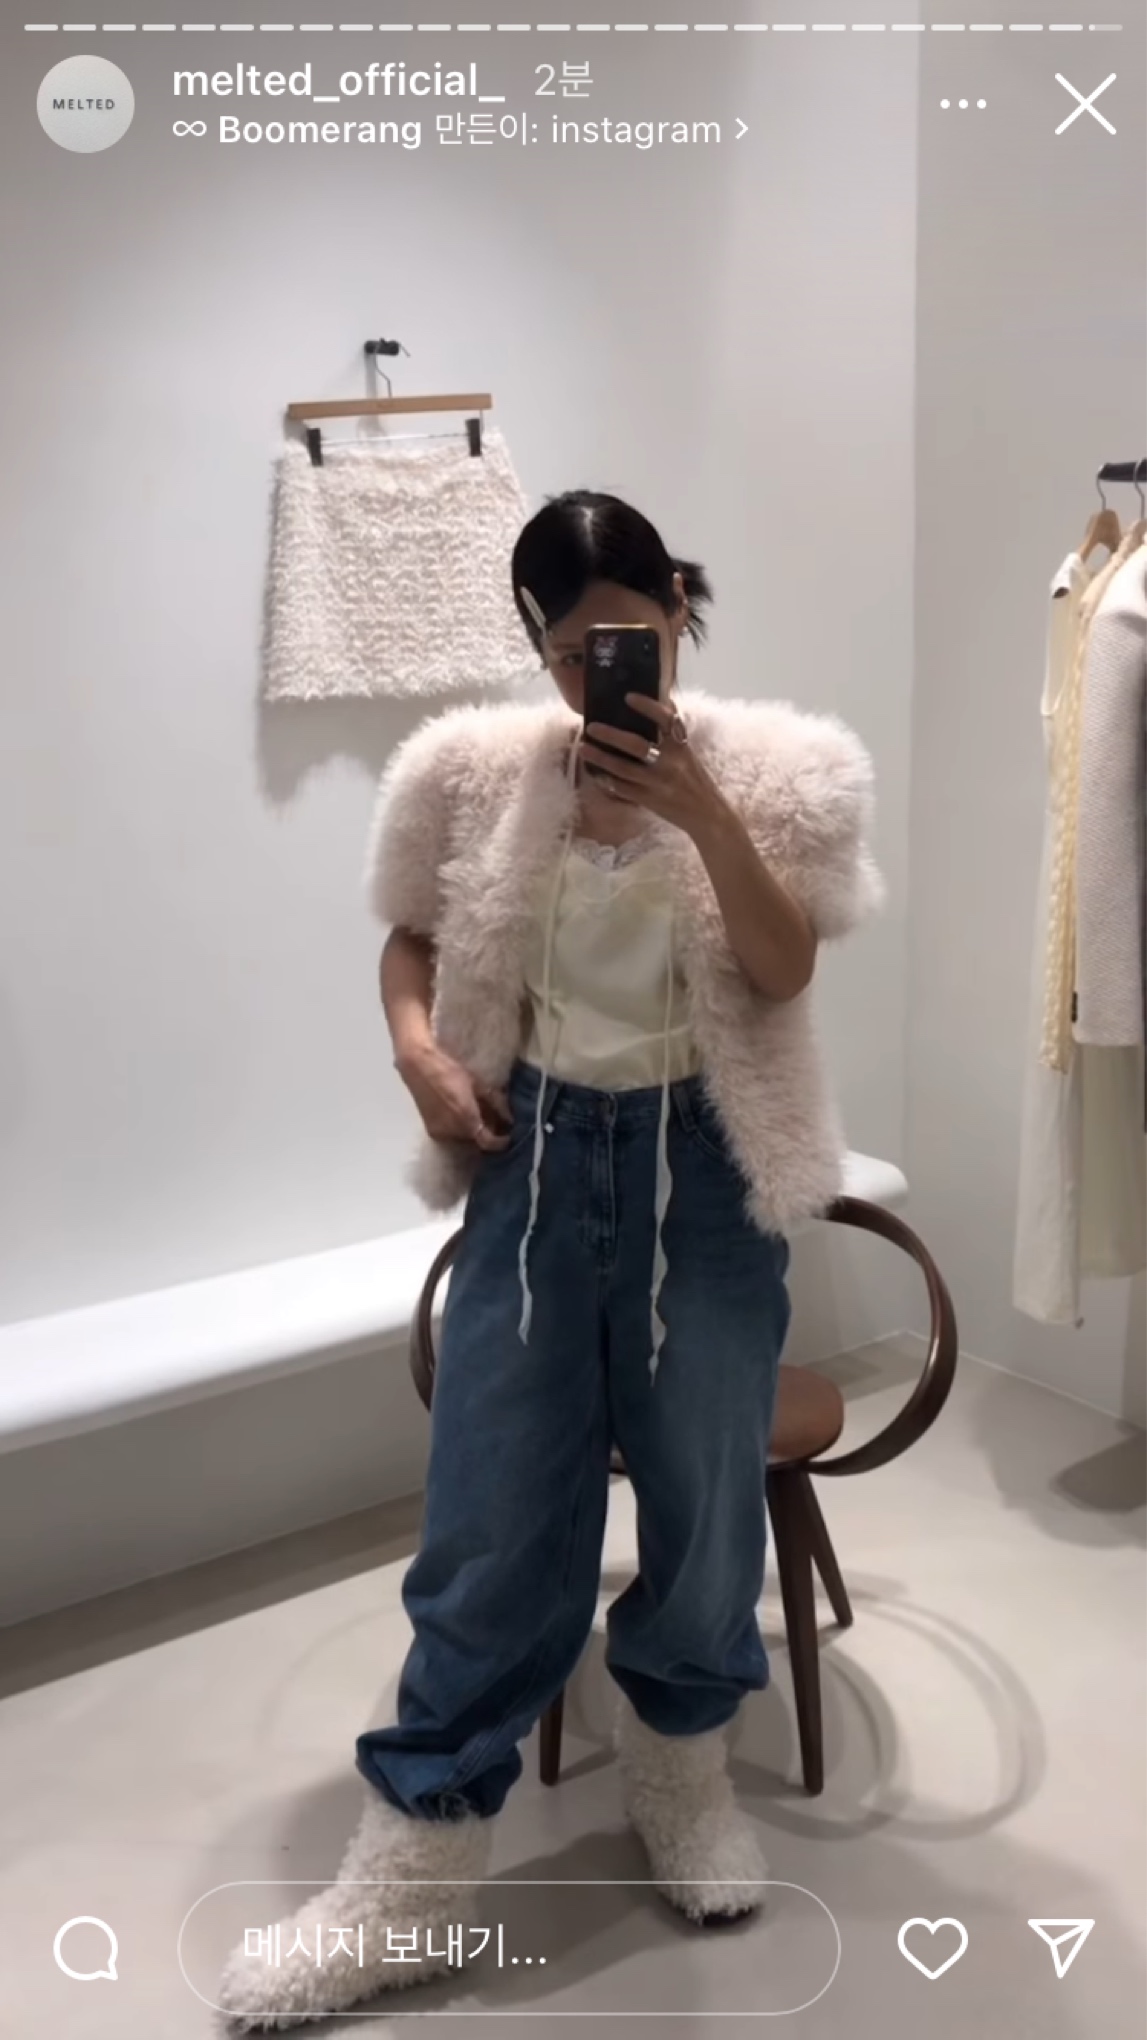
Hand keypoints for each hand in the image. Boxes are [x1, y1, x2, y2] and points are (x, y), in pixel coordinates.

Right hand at [396, 1042, 512, 1151]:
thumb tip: (510, 1118)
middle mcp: (453, 1132)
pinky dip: (460, 1130)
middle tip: (496, 1122)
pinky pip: (452, 1136)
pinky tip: (462, 1117)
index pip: (488, 1143)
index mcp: (467, 1119)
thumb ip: (496, 1103)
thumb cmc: (450, 1071)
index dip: (501, 1142)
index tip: (509, 1136)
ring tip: (478, 1118)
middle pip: (477, 1142)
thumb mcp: (477, 1084)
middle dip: (488, 1134)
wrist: (418, 1066)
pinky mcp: (431, 1130)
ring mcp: (440, 1133)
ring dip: (473, 1133)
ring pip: (464, 1140)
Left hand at [579, 695, 726, 839]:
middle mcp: (670, 763)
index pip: (665, 720)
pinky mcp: (650, 801)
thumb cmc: (694, 778)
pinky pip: (622, 789)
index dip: (647, 706)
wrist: (705, 813)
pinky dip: (607, 780)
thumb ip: (674, 730)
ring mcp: (658, 783)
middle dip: (611, 735)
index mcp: (681, 746)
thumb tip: (663, 699)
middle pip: (636, 745)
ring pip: (623, 769)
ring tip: (583, 748)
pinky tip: (595, 772)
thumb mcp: (688, 752)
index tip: (628, 696)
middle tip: (591, 726)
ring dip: (601, 758)